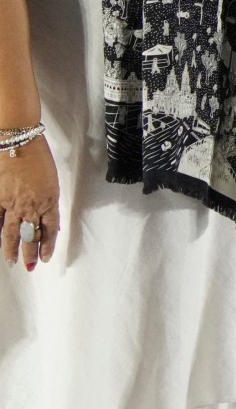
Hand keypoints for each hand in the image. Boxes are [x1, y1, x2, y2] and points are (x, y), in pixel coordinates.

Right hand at [0, 135, 59, 270]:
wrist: (18, 141)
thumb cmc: (38, 156)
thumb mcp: (51, 180)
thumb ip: (48, 200)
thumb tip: (46, 216)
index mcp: (49, 200)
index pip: (50, 229)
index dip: (48, 245)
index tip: (45, 258)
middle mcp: (31, 205)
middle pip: (31, 235)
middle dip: (30, 253)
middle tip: (29, 267)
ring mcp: (12, 203)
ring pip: (12, 232)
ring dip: (12, 248)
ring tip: (12, 261)